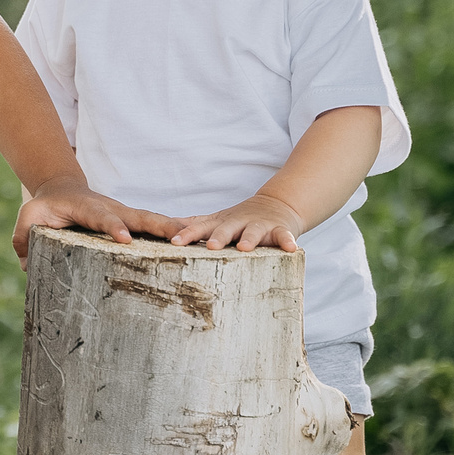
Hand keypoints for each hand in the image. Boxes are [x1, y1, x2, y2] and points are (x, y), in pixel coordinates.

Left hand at [14, 176, 180, 261]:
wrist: (61, 188)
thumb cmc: (46, 207)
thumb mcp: (29, 217)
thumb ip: (24, 238)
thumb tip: (27, 266)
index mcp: (88, 208)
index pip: (102, 218)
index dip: (114, 227)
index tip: (126, 239)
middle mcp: (111, 208)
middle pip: (137, 216)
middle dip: (157, 226)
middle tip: (178, 237)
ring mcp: (124, 212)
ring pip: (151, 219)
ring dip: (172, 228)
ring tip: (194, 239)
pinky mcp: (132, 219)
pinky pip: (154, 225)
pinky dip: (172, 231)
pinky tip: (192, 241)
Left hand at [171, 192, 307, 251]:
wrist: (277, 205)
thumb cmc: (239, 220)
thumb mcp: (216, 221)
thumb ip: (193, 225)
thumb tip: (161, 229)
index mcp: (221, 223)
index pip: (201, 228)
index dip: (188, 234)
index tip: (175, 242)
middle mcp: (239, 223)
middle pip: (227, 229)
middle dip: (219, 237)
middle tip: (210, 246)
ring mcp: (260, 225)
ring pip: (254, 232)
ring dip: (249, 239)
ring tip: (245, 248)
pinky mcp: (280, 230)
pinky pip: (285, 236)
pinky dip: (288, 241)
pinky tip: (291, 249)